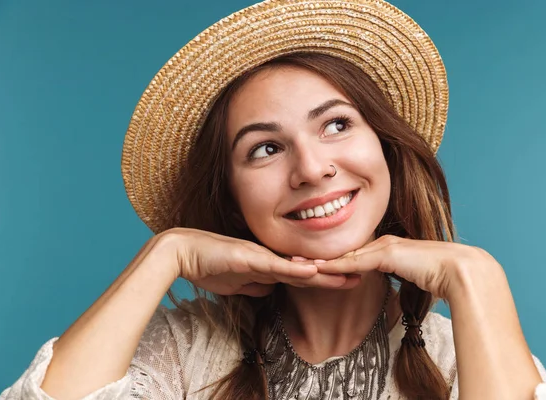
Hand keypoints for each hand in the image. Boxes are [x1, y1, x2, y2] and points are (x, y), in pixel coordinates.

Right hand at [154, 228, 358, 296]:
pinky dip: (294, 270)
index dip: (325, 276)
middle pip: (307, 266)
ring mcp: (260, 255)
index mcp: (268, 262)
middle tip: (362, 273)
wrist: (184, 252)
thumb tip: (272, 289)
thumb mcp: (239, 282)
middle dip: (335, 272)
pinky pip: (275, 265)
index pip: (303, 271)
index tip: (347, 280)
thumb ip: (257, 284)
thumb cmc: (209, 265)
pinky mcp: (247, 256)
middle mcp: (269, 256)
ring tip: (350, 272)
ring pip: (297, 264)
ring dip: (324, 271)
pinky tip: (312, 272)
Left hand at [314, 235, 496, 299]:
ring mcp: (384, 247)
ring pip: (345, 255)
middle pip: (343, 251)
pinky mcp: (387, 254)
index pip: (352, 254)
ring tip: (296, 262)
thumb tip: (401, 289)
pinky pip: (355, 262)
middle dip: (318, 255)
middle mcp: (382, 244)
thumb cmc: (442, 277)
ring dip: (320, 259)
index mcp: (388, 249)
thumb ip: (402, 280)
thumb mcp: (414, 279)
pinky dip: (335, 265)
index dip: (331, 258)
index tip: (311, 262)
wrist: (461, 270)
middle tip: (292, 257)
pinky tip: (318, 268)